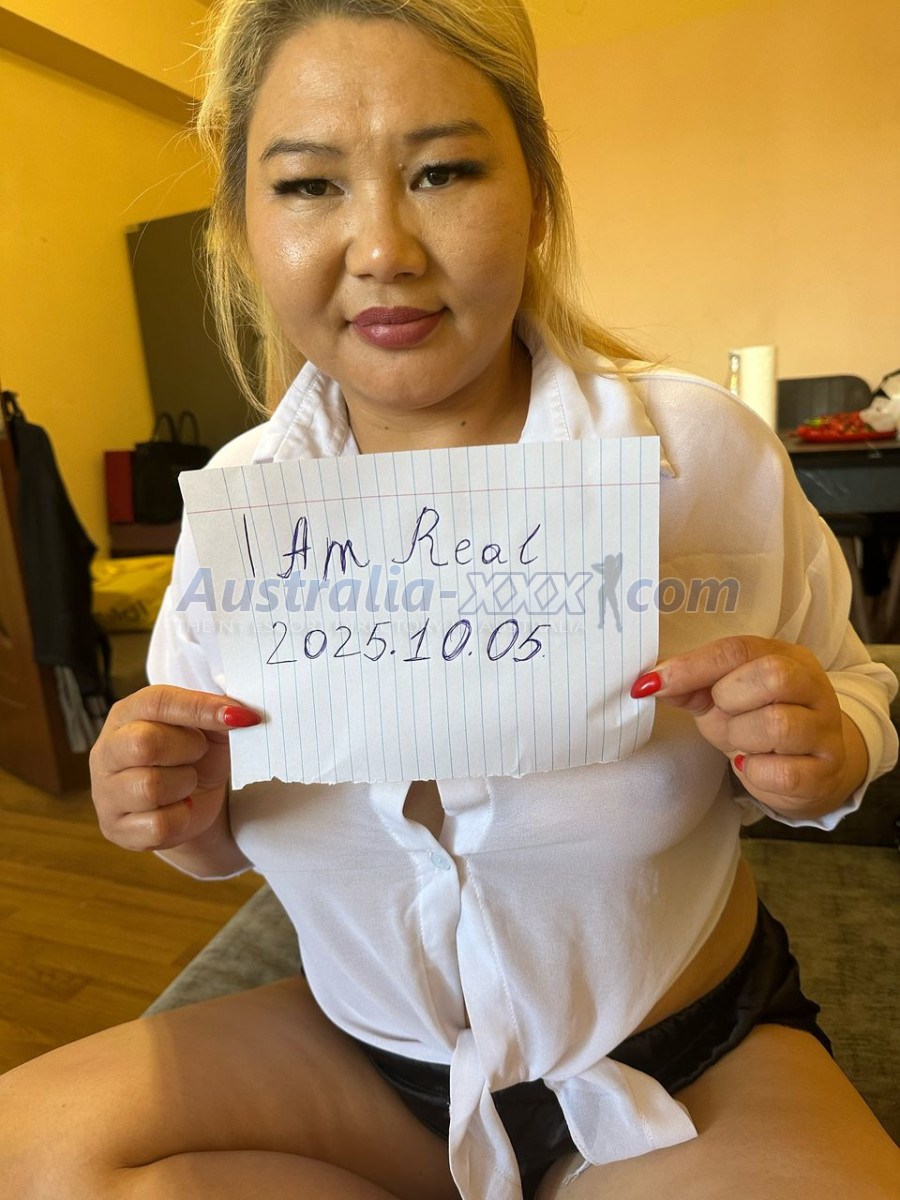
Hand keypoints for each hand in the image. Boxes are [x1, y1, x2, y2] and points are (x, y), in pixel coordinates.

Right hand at [89, 686, 260, 852]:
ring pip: (150, 787)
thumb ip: (218, 715)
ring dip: (184, 784)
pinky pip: (158, 825)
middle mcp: (107, 751)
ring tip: (187, 781)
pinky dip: (181, 817)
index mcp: (127, 715)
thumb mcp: (209, 730)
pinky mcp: (116, 828)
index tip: (240, 716)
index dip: (199, 707)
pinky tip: (181, 808)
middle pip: (144, 744)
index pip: (156, 702)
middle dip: (188, 749)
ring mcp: (106, 792)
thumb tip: (240, 714)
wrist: (193, 804)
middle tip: (199, 752)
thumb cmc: (195, 758)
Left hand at [630, 636, 867, 819]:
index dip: (692, 666)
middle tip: (724, 715)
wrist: (806, 769)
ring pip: (778, 725)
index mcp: (787, 657)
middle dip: (730, 699)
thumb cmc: (757, 723)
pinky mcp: (825, 771)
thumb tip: (649, 683)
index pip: (738, 649)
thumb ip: (691, 686)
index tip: (652, 684)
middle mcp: (814, 687)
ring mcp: (825, 730)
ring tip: (743, 742)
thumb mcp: (722, 699)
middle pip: (772, 677)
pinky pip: (784, 773)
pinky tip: (754, 766)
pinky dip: (756, 773)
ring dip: (743, 738)